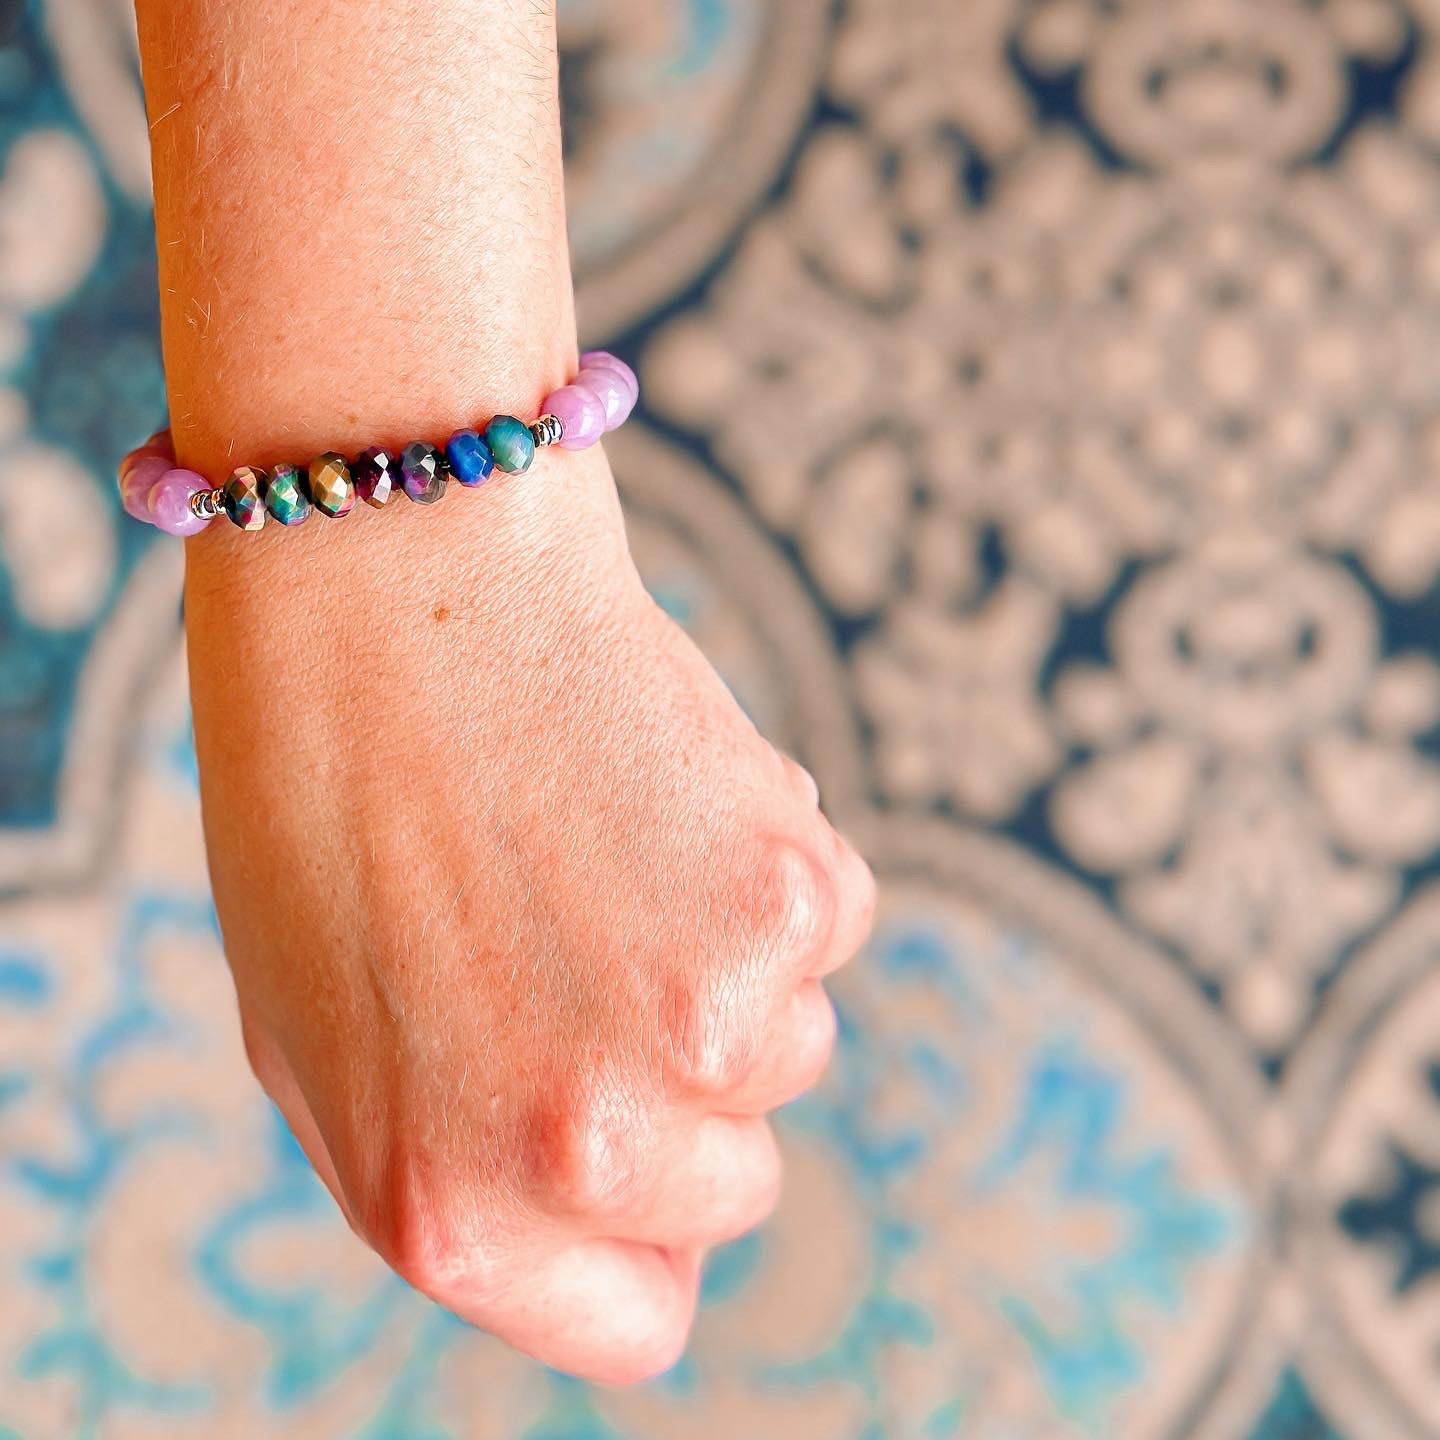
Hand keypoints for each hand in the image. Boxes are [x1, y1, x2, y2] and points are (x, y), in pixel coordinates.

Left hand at [184, 443, 874, 1383]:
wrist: (385, 586)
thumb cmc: (331, 806)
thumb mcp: (333, 1047)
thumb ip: (476, 1176)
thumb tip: (630, 1218)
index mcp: (449, 1211)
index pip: (643, 1317)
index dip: (638, 1225)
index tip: (621, 1123)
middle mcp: (583, 1152)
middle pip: (736, 1183)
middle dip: (684, 1081)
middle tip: (586, 939)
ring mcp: (698, 1030)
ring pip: (795, 1043)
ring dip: (727, 957)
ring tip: (604, 843)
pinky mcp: (782, 902)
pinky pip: (833, 918)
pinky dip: (772, 859)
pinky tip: (661, 783)